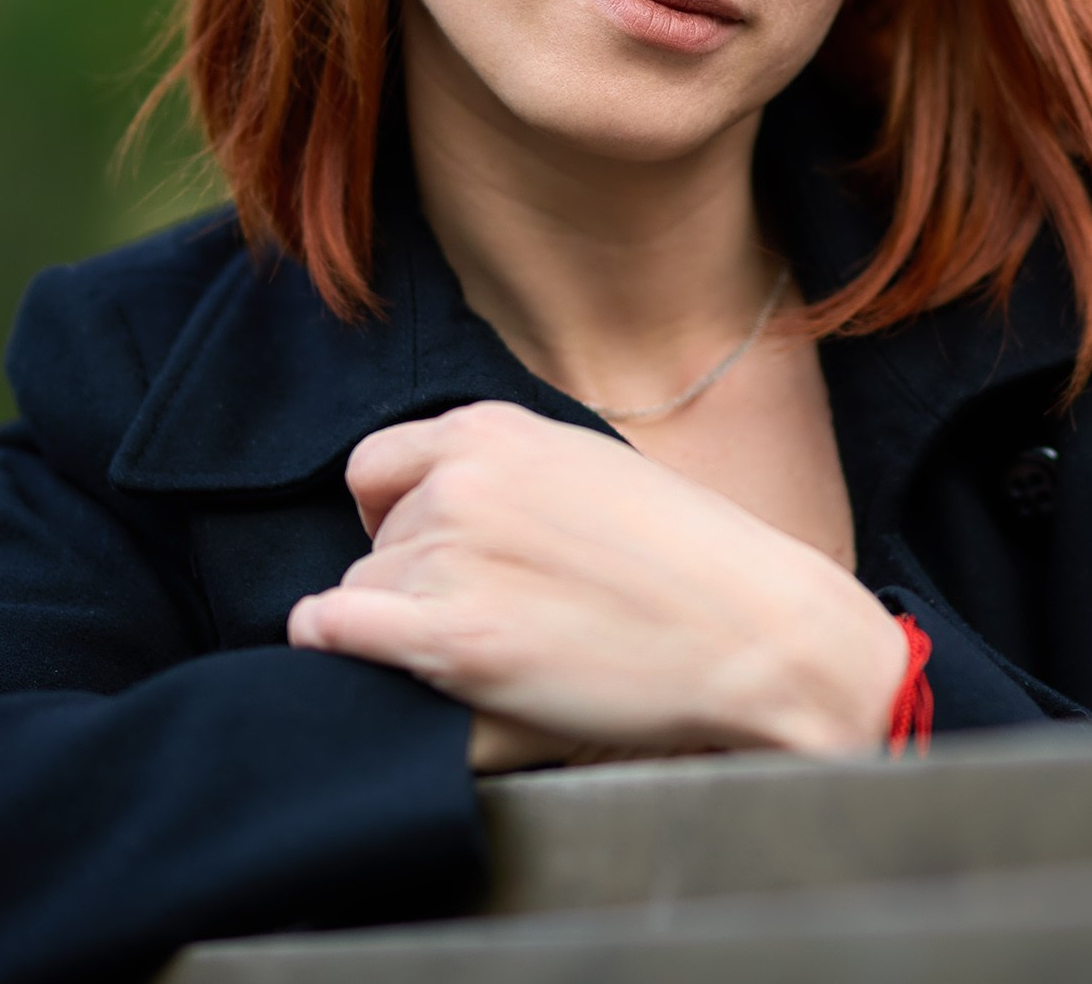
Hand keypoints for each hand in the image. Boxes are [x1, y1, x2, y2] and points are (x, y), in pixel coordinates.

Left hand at [286, 401, 907, 757]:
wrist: (757, 629)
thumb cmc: (693, 561)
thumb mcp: (592, 469)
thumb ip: (512, 473)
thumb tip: (446, 506)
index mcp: (495, 431)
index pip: (377, 467)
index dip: (393, 515)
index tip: (420, 548)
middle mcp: (461, 482)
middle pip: (378, 539)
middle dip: (414, 577)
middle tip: (493, 612)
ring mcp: (452, 559)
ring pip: (364, 592)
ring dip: (402, 624)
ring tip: (491, 646)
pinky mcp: (453, 639)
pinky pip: (335, 632)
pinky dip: (338, 646)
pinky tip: (377, 661)